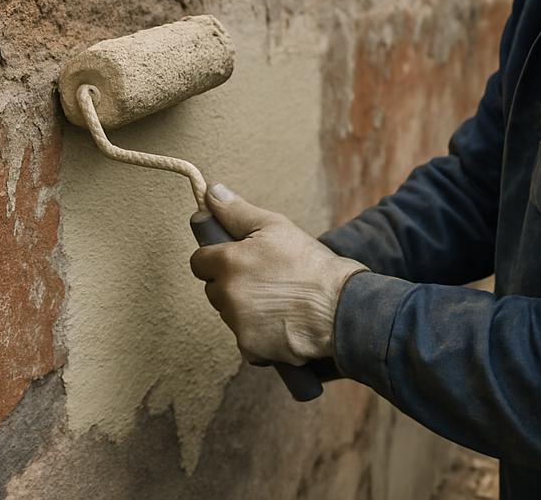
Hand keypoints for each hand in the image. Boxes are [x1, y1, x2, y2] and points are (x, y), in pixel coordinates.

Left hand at [189, 183, 367, 366]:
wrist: (341, 306)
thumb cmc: (309, 263)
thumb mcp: (274, 226)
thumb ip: (236, 211)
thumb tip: (211, 192)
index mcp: (227, 262)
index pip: (199, 261)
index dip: (217, 258)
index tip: (237, 258)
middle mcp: (227, 294)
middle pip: (213, 288)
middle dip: (231, 283)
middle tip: (263, 277)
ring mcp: (237, 324)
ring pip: (229, 313)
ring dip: (244, 308)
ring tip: (277, 298)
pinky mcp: (251, 348)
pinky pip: (245, 338)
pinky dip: (258, 332)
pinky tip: (281, 320)